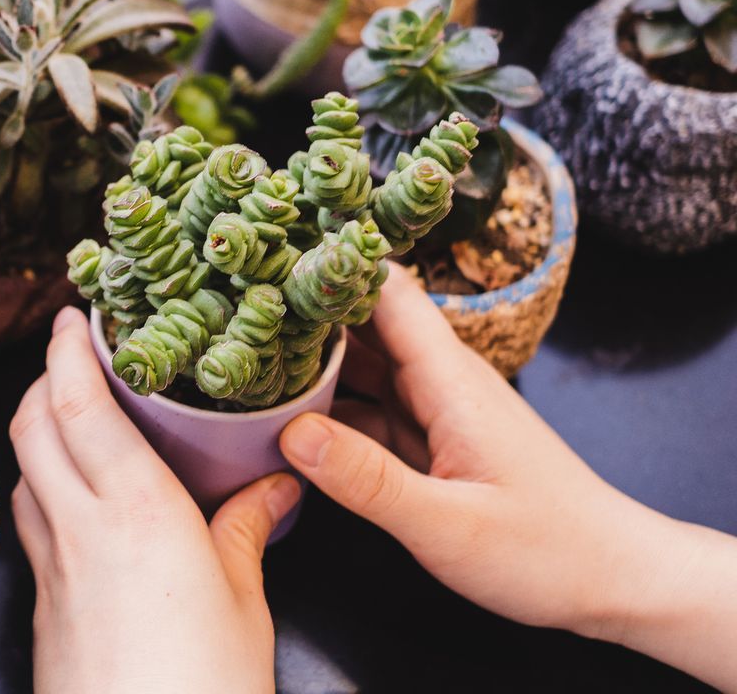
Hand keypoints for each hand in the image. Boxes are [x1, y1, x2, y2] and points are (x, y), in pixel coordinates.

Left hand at [10, 307, 299, 693]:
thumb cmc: (206, 688)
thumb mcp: (245, 602)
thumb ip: (246, 530)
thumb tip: (272, 483)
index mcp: (137, 511)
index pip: (81, 403)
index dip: (68, 348)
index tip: (73, 312)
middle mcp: (80, 527)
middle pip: (35, 424)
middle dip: (46, 376)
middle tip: (73, 352)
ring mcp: (50, 567)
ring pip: (24, 469)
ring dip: (37, 428)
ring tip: (72, 413)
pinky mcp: (40, 604)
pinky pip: (29, 520)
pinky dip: (40, 484)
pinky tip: (72, 494)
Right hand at [280, 268, 736, 688]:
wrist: (615, 580)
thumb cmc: (547, 552)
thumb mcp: (447, 526)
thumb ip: (367, 479)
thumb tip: (291, 431)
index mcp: (451, 382)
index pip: (388, 292)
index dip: (331, 268)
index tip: (268, 262)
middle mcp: (442, 383)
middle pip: (363, 323)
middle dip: (302, 313)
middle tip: (228, 308)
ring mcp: (437, 410)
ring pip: (362, 366)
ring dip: (310, 361)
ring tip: (240, 353)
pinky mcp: (433, 441)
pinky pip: (369, 408)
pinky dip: (328, 408)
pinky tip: (285, 418)